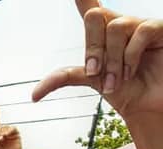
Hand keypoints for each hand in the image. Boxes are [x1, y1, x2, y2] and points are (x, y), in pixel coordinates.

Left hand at [33, 2, 162, 122]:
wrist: (148, 105)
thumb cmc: (125, 91)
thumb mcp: (91, 82)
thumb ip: (66, 77)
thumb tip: (33, 95)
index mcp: (102, 34)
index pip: (88, 6)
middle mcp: (120, 25)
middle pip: (94, 17)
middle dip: (92, 48)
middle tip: (95, 72)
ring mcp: (139, 26)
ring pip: (114, 27)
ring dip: (112, 60)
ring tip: (117, 80)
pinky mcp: (159, 29)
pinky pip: (140, 31)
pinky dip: (130, 56)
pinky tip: (130, 72)